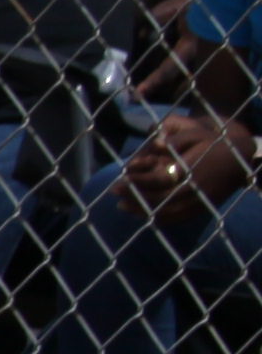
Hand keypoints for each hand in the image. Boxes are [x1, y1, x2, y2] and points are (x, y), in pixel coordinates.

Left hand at [121, 113, 253, 225]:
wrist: (238, 160)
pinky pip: (179, 218)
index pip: (158, 181)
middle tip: (115, 195)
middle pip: (159, 200)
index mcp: (191, 170)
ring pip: (168, 212)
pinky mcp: (204, 208)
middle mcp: (196, 188)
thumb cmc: (212, 144)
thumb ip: (175, 139)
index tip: (118, 182)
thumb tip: (155, 142)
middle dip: (134, 199)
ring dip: (143, 211)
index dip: (136, 184)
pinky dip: (160, 219)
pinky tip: (145, 215)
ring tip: (123, 206)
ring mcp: (200, 201)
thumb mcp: (196, 134)